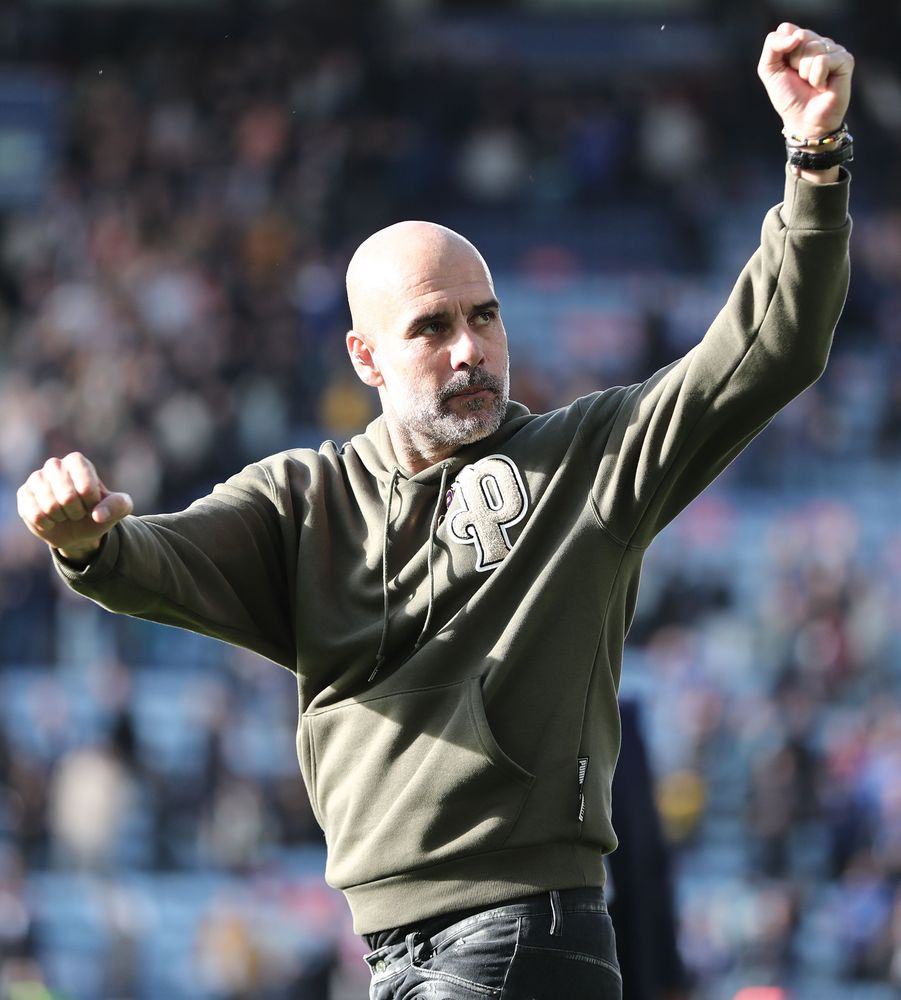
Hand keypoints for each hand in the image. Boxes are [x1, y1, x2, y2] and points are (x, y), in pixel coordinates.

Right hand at [17, 452, 132, 562]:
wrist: (78, 530)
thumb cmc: (98, 512)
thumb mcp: (119, 508)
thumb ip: (118, 506)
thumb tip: (98, 515)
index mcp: (77, 462)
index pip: (85, 485)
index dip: (91, 501)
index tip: (92, 503)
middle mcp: (54, 465)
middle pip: (67, 497)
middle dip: (77, 512)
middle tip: (78, 511)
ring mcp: (36, 478)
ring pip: (50, 506)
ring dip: (62, 518)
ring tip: (65, 514)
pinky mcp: (24, 495)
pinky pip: (35, 514)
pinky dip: (47, 524)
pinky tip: (51, 520)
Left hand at [758, 23, 853, 140]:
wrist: (804, 121)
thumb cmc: (788, 97)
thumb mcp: (768, 70)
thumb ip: (772, 45)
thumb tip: (796, 36)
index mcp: (800, 41)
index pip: (786, 29)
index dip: (781, 50)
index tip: (785, 68)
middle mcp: (818, 42)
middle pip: (799, 35)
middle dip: (793, 61)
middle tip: (799, 77)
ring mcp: (833, 49)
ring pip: (812, 48)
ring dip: (805, 72)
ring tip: (811, 83)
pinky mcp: (845, 60)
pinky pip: (823, 60)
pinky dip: (817, 77)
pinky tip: (822, 86)